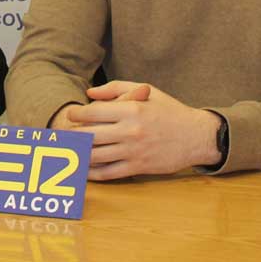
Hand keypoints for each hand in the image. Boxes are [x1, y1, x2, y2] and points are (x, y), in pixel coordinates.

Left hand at [63, 81, 218, 180]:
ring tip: (69, 152)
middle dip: (73, 136)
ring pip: (96, 156)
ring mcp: (134, 151)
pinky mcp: (138, 167)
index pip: (93, 112)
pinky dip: (93, 172)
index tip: (71, 114)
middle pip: (90, 135)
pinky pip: (108, 173)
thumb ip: (116, 89)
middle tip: (64, 135)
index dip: (77, 114)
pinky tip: (84, 169)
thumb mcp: (147, 91)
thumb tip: (89, 93)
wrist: (196, 136)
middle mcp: (130, 131)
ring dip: (78, 155)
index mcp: (131, 109)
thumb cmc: (170, 110)